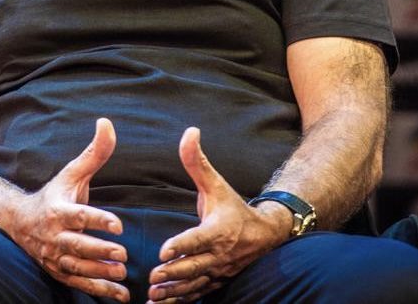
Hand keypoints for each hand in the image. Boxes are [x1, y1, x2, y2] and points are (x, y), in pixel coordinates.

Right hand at [2, 117, 129, 302]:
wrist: (19, 221)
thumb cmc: (54, 195)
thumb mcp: (72, 173)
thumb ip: (94, 153)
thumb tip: (107, 123)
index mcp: (58, 210)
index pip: (78, 216)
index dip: (98, 220)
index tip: (118, 225)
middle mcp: (53, 236)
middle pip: (76, 246)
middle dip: (99, 251)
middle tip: (123, 254)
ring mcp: (53, 256)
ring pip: (76, 268)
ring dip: (99, 273)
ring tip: (121, 273)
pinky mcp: (57, 271)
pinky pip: (77, 283)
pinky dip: (97, 290)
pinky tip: (119, 295)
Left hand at [147, 127, 291, 303]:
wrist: (265, 233)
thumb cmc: (233, 206)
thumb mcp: (216, 183)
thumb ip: (197, 162)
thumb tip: (189, 132)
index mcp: (219, 229)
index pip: (199, 239)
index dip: (182, 245)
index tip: (163, 251)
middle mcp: (220, 253)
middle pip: (195, 266)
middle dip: (174, 273)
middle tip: (152, 277)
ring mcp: (219, 270)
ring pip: (196, 284)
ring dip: (174, 291)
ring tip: (154, 295)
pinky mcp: (217, 281)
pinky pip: (199, 293)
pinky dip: (181, 300)